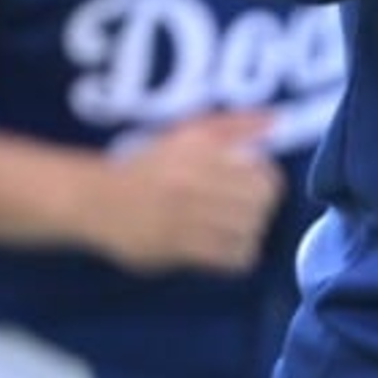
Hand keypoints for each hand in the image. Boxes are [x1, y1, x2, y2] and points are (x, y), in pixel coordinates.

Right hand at [85, 111, 287, 274]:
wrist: (99, 200)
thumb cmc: (151, 166)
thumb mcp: (189, 134)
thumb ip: (236, 125)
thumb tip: (277, 119)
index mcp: (202, 151)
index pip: (264, 175)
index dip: (268, 183)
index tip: (257, 186)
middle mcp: (194, 181)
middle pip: (260, 204)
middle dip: (261, 209)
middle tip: (249, 211)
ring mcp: (185, 216)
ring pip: (248, 231)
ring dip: (250, 232)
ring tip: (236, 229)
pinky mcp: (176, 247)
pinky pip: (230, 257)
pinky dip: (237, 254)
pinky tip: (226, 248)